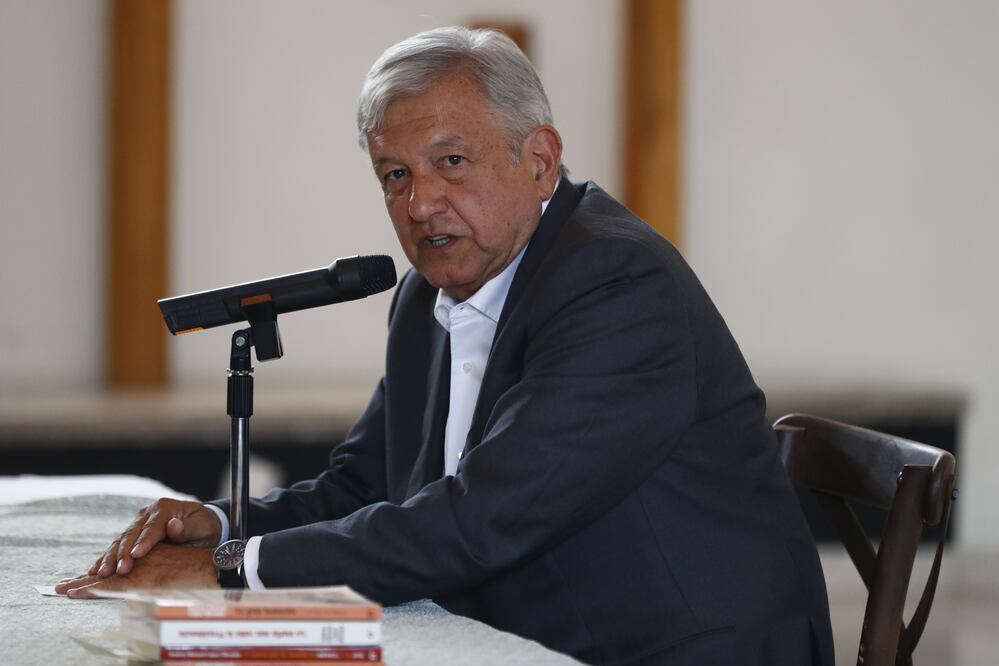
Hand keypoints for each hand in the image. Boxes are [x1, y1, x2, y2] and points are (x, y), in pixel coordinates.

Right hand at [85, 497, 221, 578]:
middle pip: (131, 534)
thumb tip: (174, 526)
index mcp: (164, 508)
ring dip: (110, 558)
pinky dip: (106, 558)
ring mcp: (138, 523)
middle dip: (123, 554)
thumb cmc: (204, 526)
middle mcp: (147, 513)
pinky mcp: (133, 534)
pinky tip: (95, 570)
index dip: (143, 541)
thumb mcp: (203, 526)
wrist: (202, 525)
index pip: (152, 527)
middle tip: (118, 571)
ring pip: (120, 541)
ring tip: (101, 574)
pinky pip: (117, 546)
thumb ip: (188, 527)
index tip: (136, 555)